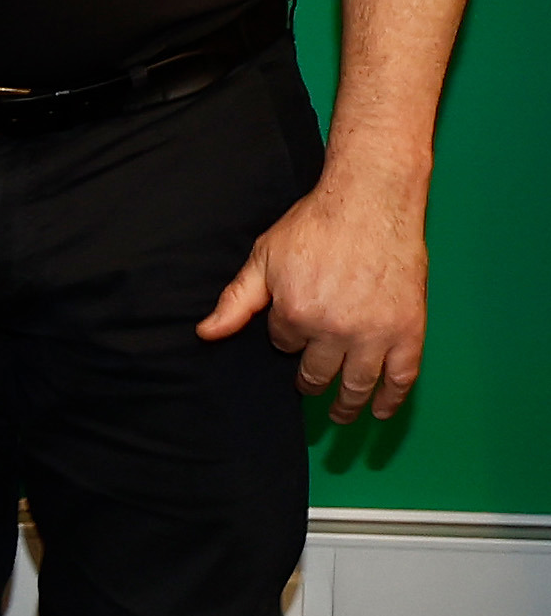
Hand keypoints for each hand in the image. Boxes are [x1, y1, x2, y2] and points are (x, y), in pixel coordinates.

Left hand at [197, 179, 427, 422]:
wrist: (370, 202)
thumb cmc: (316, 224)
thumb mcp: (263, 257)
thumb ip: (236, 301)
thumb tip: (206, 333)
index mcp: (296, 313)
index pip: (283, 343)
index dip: (286, 336)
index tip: (292, 328)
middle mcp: (335, 330)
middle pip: (317, 371)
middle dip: (310, 378)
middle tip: (308, 383)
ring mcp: (375, 335)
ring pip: (357, 385)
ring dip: (346, 405)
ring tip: (339, 413)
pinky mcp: (409, 332)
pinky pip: (402, 379)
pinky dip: (392, 400)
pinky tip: (381, 410)